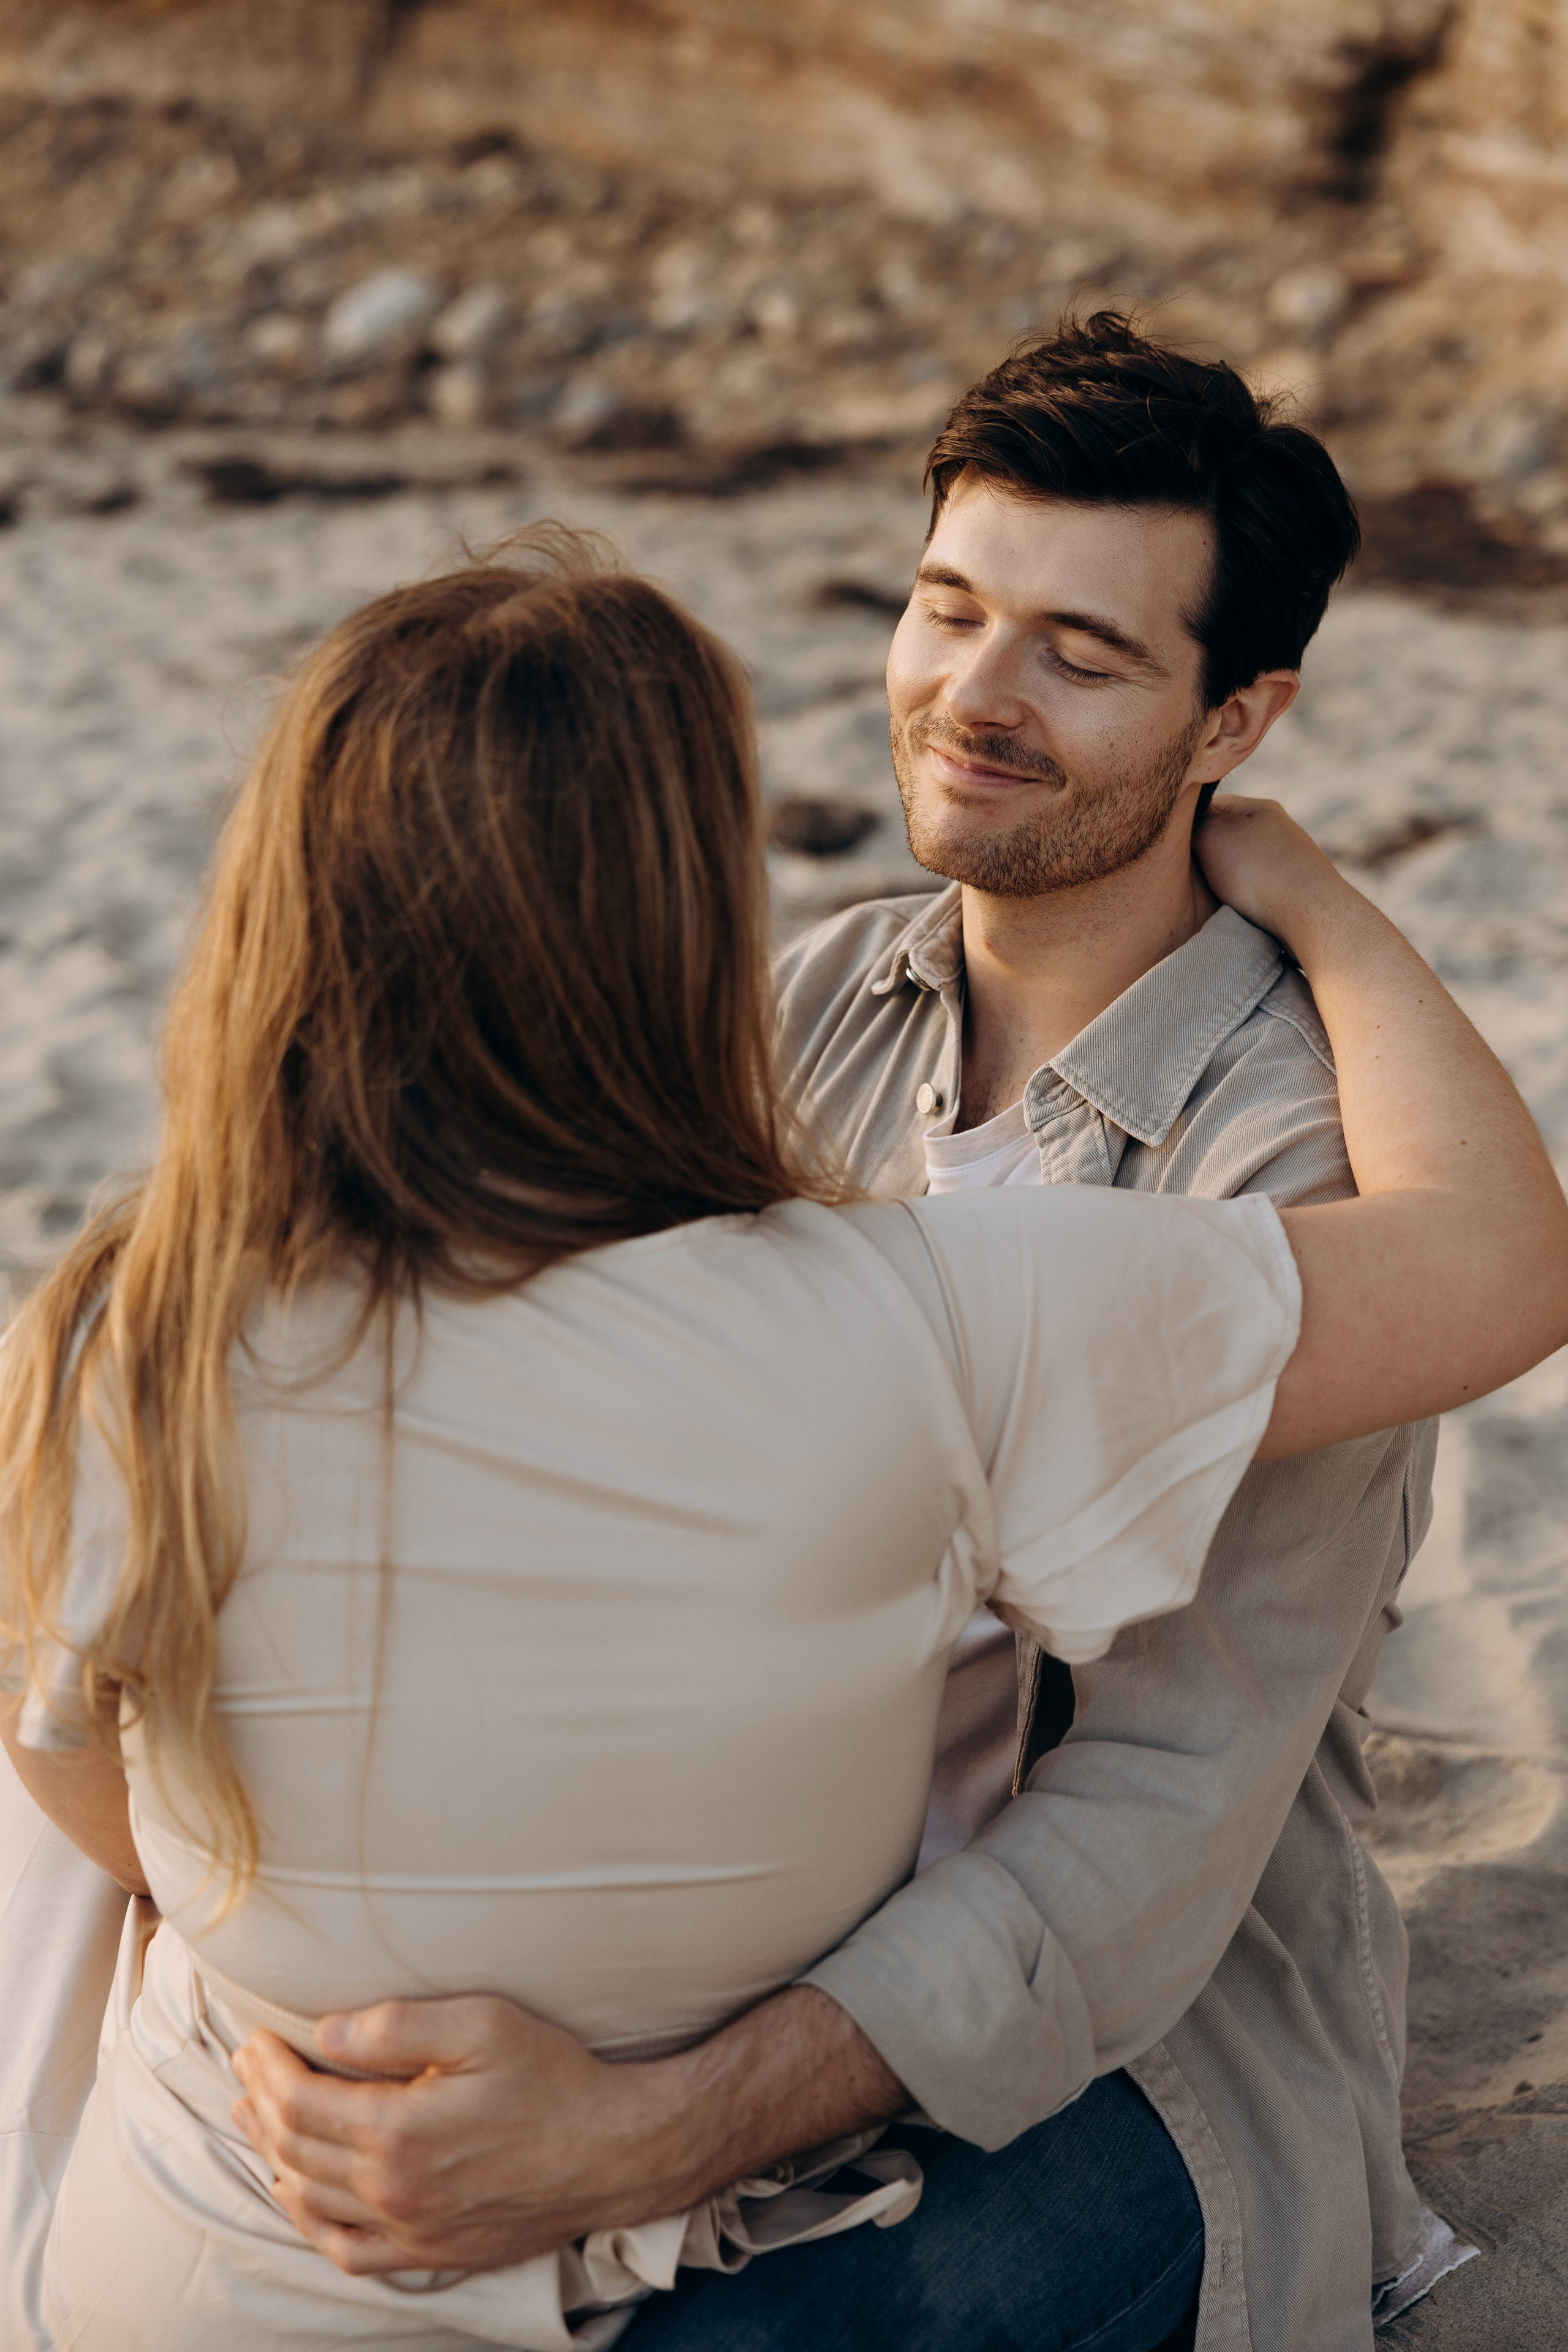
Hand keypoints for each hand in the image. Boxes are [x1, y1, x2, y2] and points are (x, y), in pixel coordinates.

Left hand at [231, 1995, 682, 2275]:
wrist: (615, 2152)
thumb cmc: (554, 2078)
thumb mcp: (483, 2025)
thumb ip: (396, 2027)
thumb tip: (325, 2032)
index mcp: (398, 2132)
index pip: (300, 2102)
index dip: (268, 2067)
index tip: (254, 2036)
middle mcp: (394, 2192)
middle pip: (295, 2150)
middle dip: (262, 2102)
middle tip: (247, 2066)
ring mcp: (411, 2230)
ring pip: (311, 2202)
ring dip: (273, 2158)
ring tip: (257, 2121)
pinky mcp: (432, 2252)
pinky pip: (348, 2253)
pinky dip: (311, 2224)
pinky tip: (302, 2196)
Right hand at [1193, 792, 1344, 949]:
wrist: (1311, 912)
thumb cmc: (1258, 871)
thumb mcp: (1212, 835)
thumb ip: (1195, 823)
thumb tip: (1187, 824)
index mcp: (1258, 807)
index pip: (1209, 805)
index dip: (1186, 824)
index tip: (1172, 846)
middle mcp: (1277, 827)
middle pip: (1226, 834)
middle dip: (1206, 851)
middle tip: (1189, 871)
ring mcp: (1289, 857)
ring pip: (1242, 861)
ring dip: (1225, 875)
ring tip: (1214, 891)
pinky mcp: (1295, 886)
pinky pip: (1258, 883)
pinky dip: (1245, 892)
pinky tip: (1239, 904)